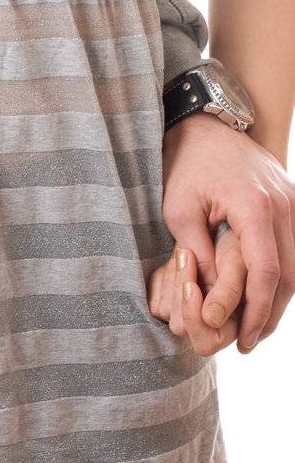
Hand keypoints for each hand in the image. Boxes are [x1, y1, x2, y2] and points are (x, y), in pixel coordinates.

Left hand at [156, 111, 294, 351]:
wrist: (209, 120)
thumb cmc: (187, 162)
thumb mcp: (179, 207)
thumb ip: (197, 252)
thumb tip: (208, 298)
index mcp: (254, 205)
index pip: (265, 270)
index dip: (255, 310)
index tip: (240, 338)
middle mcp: (283, 204)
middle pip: (289, 274)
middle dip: (269, 314)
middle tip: (247, 342)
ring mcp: (293, 201)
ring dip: (277, 299)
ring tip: (254, 328)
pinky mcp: (292, 201)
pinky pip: (293, 248)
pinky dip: (281, 276)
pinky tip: (263, 296)